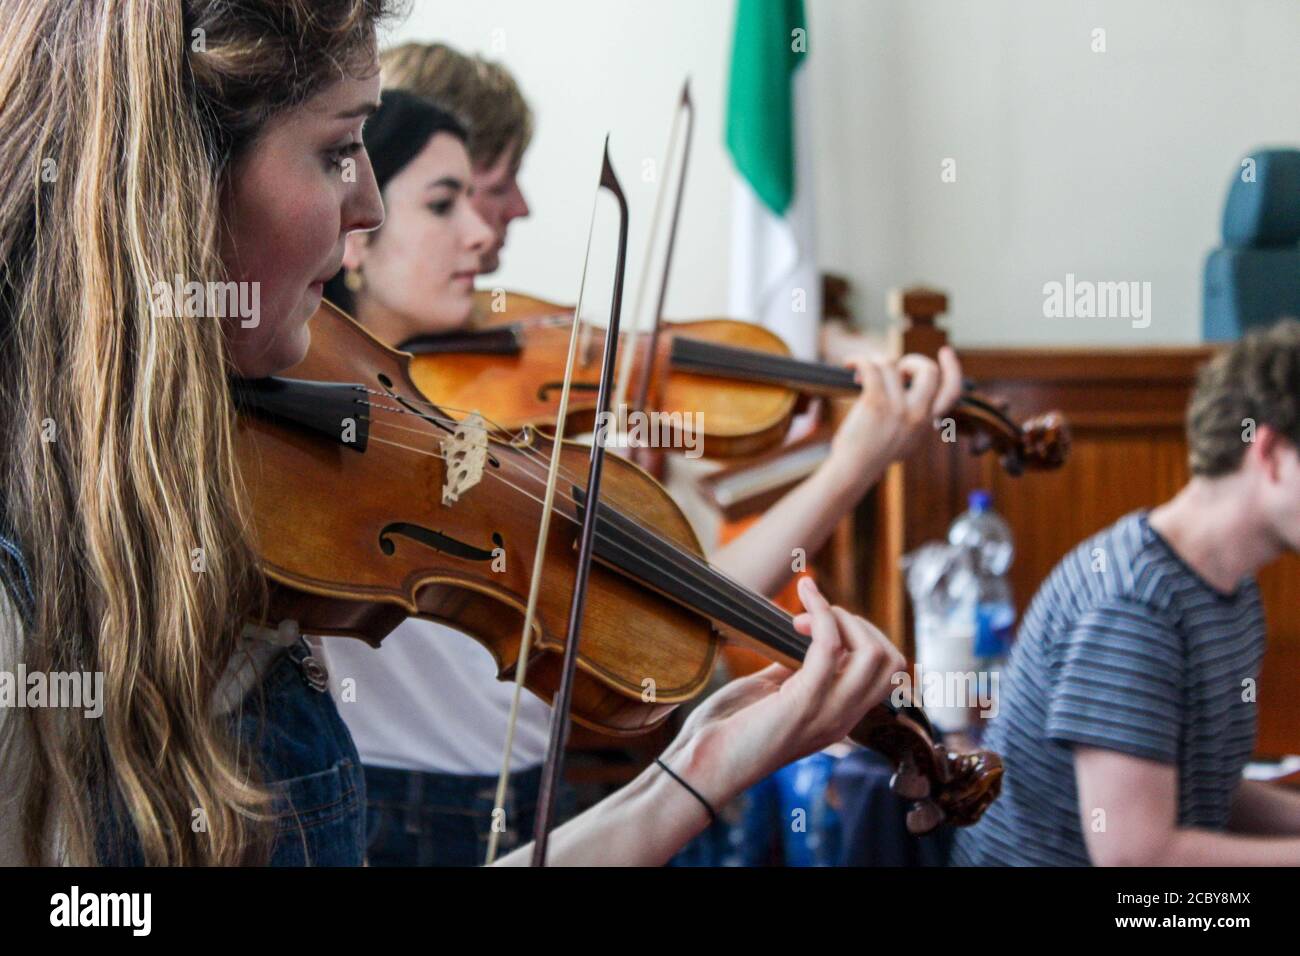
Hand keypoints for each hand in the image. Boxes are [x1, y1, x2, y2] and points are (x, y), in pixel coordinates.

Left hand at [661, 577, 905, 807]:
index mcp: (838, 717)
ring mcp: (828, 712)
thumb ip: (795, 669)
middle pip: (890, 661)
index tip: (815, 626)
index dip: (861, 638)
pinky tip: (804, 593)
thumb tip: (804, 636)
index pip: (885, 673)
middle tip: (811, 617)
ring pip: (872, 653)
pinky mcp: (804, 702)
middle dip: (857, 623)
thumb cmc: (728, 727)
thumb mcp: (772, 692)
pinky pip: (830, 646)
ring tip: (807, 605)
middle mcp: (842, 718)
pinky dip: (821, 612)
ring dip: (841, 616)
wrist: (705, 763)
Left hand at [823, 345, 962, 492]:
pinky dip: (858, 359)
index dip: (953, 368)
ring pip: (892, 363)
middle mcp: (918, 414)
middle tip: (892, 369)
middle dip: (909, 360)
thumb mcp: (907, 440)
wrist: (854, 470)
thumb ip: (916, 418)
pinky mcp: (875, 403)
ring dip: (875, 361)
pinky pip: (871, 367)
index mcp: (928, 422)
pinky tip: (850, 364)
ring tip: (862, 374)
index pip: (952, 392)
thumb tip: (910, 386)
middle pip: (927, 369)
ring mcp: (898, 408)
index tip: (945, 351)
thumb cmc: (874, 454)